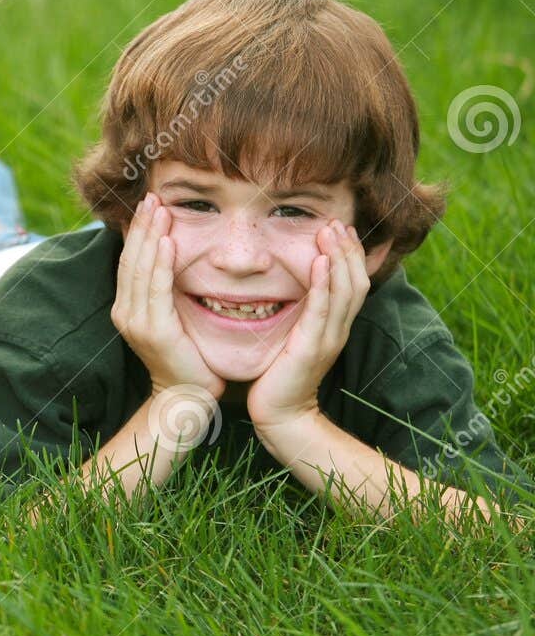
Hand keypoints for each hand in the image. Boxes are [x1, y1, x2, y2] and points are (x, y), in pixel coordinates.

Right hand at [112, 194, 224, 399]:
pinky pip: (156, 289)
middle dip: (142, 226)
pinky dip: (161, 264)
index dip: (138, 232)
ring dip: (151, 237)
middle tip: (152, 196)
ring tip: (160, 210)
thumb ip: (166, 292)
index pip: (130, 261)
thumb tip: (174, 259)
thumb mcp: (171, 319)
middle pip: (131, 259)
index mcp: (127, 307)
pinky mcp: (154, 330)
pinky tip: (169, 242)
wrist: (186, 396)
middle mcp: (125, 312)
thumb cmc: (186, 358)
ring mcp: (136, 321)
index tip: (149, 205)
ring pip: (141, 269)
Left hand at [248, 220, 369, 434]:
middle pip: (355, 281)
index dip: (350, 254)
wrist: (280, 414)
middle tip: (338, 221)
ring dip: (339, 258)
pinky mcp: (311, 348)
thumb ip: (300, 315)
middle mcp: (337, 329)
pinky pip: (322, 310)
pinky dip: (324, 285)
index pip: (352, 282)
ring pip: (344, 291)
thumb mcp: (294, 337)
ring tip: (332, 230)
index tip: (340, 227)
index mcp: (334, 326)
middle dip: (348, 249)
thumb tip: (294, 289)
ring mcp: (328, 338)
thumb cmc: (279, 375)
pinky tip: (320, 263)